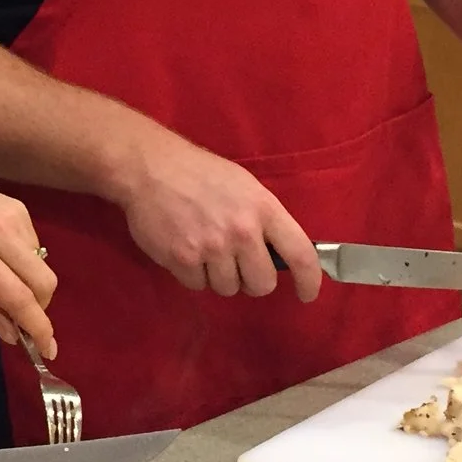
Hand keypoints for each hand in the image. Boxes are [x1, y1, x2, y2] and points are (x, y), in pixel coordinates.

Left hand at [0, 149, 58, 355]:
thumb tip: (11, 333)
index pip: (19, 298)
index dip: (38, 328)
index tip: (48, 351)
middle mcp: (0, 232)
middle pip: (44, 282)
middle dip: (40, 309)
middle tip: (20, 319)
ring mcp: (13, 214)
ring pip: (42, 264)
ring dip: (30, 284)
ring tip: (0, 283)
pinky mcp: (17, 206)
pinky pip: (34, 245)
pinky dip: (24, 262)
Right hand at [111, 128, 322, 301]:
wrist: (151, 167)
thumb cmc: (202, 174)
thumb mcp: (245, 187)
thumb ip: (264, 220)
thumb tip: (280, 255)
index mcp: (264, 209)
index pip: (300, 254)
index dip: (310, 281)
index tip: (307, 294)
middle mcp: (242, 231)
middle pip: (262, 284)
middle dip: (252, 280)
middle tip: (238, 265)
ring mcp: (212, 247)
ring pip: (228, 288)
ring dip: (218, 276)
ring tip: (205, 249)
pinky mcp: (183, 259)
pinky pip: (198, 286)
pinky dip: (192, 274)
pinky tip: (185, 249)